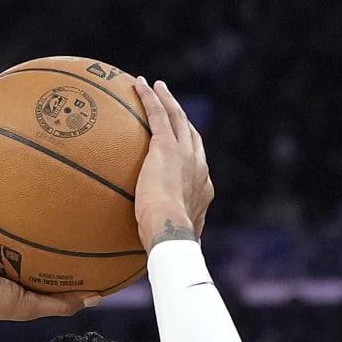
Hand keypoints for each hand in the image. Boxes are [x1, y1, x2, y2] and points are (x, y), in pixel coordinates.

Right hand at [0, 186, 98, 323]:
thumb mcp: (27, 305)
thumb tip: (98, 296)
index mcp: (3, 266)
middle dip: (28, 202)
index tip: (74, 219)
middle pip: (10, 219)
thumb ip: (59, 303)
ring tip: (15, 160)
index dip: (49, 234)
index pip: (31, 247)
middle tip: (52, 181)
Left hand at [132, 77, 212, 252]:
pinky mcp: (165, 146)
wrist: (171, 233)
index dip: (190, 151)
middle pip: (192, 135)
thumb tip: (157, 257)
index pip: (197, 163)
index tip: (182, 145)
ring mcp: (184, 154)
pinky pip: (157, 114)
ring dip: (167, 100)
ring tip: (157, 87)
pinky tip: (139, 84)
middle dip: (183, 118)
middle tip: (172, 106)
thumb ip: (166, 241)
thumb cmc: (169, 245)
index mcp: (202, 189)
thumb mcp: (172, 242)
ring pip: (177, 118)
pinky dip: (150, 97)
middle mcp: (199, 167)